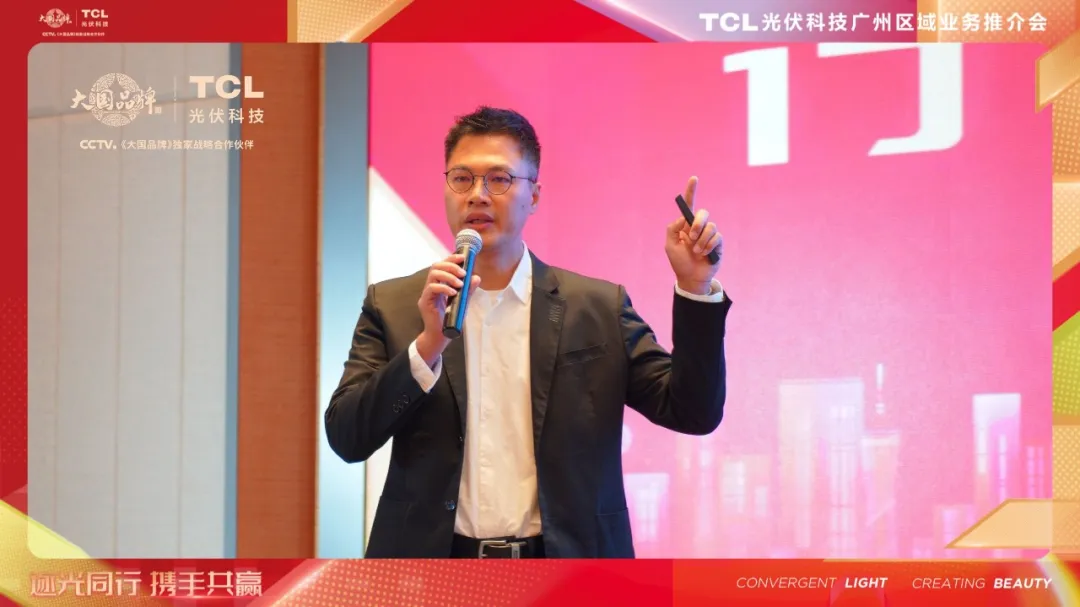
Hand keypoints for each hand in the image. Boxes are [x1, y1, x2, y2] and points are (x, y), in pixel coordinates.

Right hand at [416, 253, 480, 363]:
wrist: (442, 335)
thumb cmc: (451, 318)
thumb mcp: (462, 301)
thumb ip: (468, 290)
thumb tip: (476, 277)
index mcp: (439, 283)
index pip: (442, 265)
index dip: (451, 258)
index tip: (463, 257)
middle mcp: (431, 286)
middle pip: (435, 266)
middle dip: (451, 266)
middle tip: (463, 273)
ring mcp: (426, 294)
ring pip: (433, 275)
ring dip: (448, 276)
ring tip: (460, 283)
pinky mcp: (424, 302)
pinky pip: (431, 288)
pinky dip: (444, 288)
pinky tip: (453, 292)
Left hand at [665, 176, 721, 294]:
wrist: (691, 278)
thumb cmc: (679, 262)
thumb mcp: (669, 245)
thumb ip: (672, 229)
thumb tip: (683, 218)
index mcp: (686, 225)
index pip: (690, 205)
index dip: (692, 191)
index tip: (694, 178)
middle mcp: (699, 227)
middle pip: (703, 213)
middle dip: (697, 223)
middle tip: (691, 237)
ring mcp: (709, 235)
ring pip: (710, 226)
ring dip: (702, 240)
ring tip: (697, 252)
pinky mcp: (718, 243)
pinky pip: (716, 237)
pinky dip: (709, 246)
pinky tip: (705, 254)